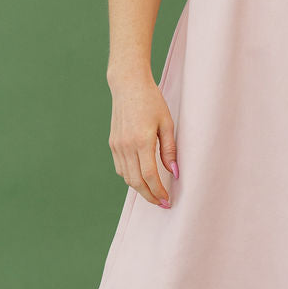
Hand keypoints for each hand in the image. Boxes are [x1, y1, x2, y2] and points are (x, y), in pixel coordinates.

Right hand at [108, 75, 178, 206]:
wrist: (128, 85)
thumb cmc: (151, 101)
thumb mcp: (167, 123)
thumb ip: (170, 150)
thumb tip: (174, 173)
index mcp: (142, 140)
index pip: (150, 176)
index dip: (159, 191)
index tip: (167, 200)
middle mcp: (126, 145)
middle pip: (136, 181)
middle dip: (149, 196)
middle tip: (162, 203)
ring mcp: (117, 145)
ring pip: (127, 177)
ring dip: (140, 188)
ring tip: (154, 193)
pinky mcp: (113, 143)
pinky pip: (121, 168)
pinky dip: (131, 177)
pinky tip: (141, 178)